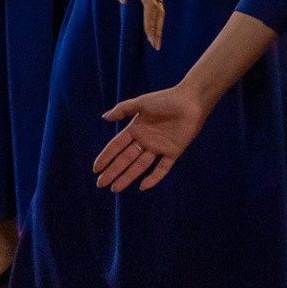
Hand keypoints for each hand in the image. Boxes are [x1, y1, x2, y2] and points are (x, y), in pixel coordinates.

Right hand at [93, 84, 210, 190]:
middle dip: (113, 171)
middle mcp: (145, 141)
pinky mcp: (173, 152)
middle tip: (101, 184)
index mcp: (136, 129)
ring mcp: (158, 148)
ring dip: (127, 177)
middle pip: (125, 159)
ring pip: (140, 166)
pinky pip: (162, 168)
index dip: (106, 157)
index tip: (96, 169)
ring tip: (115, 188)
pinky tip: (142, 186)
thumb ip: (123, 109)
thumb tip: (105, 117)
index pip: (117, 146)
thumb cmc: (166, 99)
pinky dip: (154, 178)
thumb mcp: (142, 103)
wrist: (191, 101)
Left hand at [114, 0, 164, 48]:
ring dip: (159, 26)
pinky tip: (155, 27)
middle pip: (158, 12)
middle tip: (156, 46)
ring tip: (156, 42)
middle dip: (157, 29)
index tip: (150, 36)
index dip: (150, 22)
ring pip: (160, 11)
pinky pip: (157, 7)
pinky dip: (157, 19)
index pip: (150, 7)